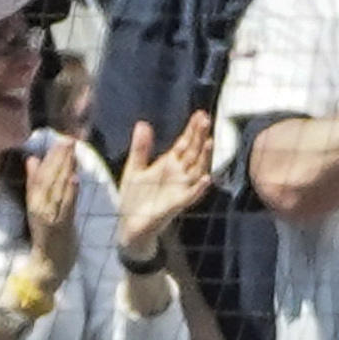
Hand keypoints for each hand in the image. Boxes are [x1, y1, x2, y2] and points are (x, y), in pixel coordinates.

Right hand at [16, 131, 84, 251]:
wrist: (47, 266)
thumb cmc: (48, 237)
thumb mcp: (39, 208)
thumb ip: (35, 185)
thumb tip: (32, 160)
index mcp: (34, 201)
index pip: (40, 175)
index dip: (50, 157)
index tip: (60, 141)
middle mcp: (39, 207)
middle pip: (48, 178)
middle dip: (58, 158)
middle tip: (68, 140)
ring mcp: (49, 217)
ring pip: (56, 189)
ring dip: (64, 168)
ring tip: (71, 151)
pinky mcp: (60, 227)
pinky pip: (65, 207)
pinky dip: (70, 192)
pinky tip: (74, 178)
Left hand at [117, 107, 218, 250]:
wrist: (129, 225)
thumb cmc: (135, 198)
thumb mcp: (134, 168)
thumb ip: (141, 148)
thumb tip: (143, 123)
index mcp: (169, 164)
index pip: (184, 144)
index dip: (192, 129)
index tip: (200, 114)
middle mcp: (179, 175)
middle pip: (192, 152)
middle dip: (199, 136)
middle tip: (206, 118)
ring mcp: (180, 189)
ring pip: (196, 170)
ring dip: (204, 158)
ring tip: (209, 141)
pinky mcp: (176, 205)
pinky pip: (191, 196)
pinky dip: (199, 188)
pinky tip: (206, 178)